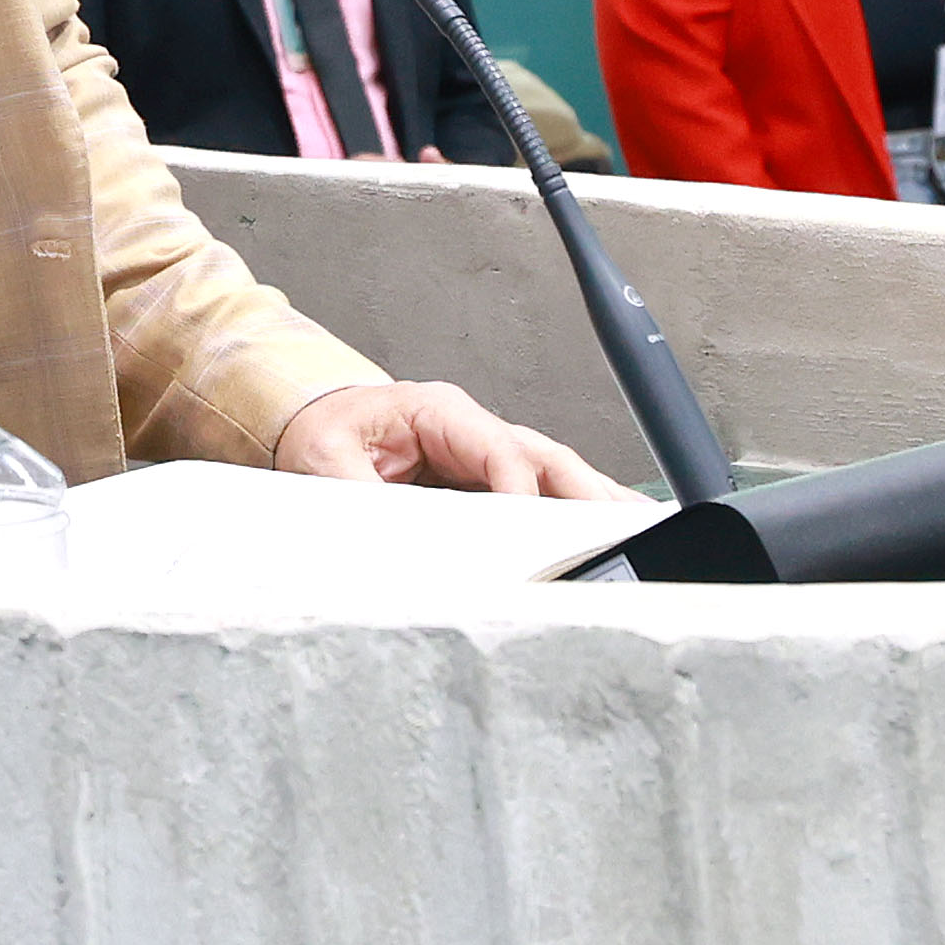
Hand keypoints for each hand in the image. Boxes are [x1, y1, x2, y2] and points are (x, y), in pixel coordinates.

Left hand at [270, 380, 615, 503]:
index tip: (533, 529)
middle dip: (584, 493)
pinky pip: (538, 490)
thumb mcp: (325, 460)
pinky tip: (607, 525)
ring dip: (591, 500)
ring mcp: (482, 451)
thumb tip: (392, 532)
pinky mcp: (483, 477)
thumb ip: (360, 494)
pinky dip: (574, 508)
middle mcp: (471, 428)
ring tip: (633, 528)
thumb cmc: (322, 432)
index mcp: (438, 411)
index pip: (500, 451)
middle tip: (620, 527)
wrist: (311, 422)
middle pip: (544, 458)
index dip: (521, 491)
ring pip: (552, 473)